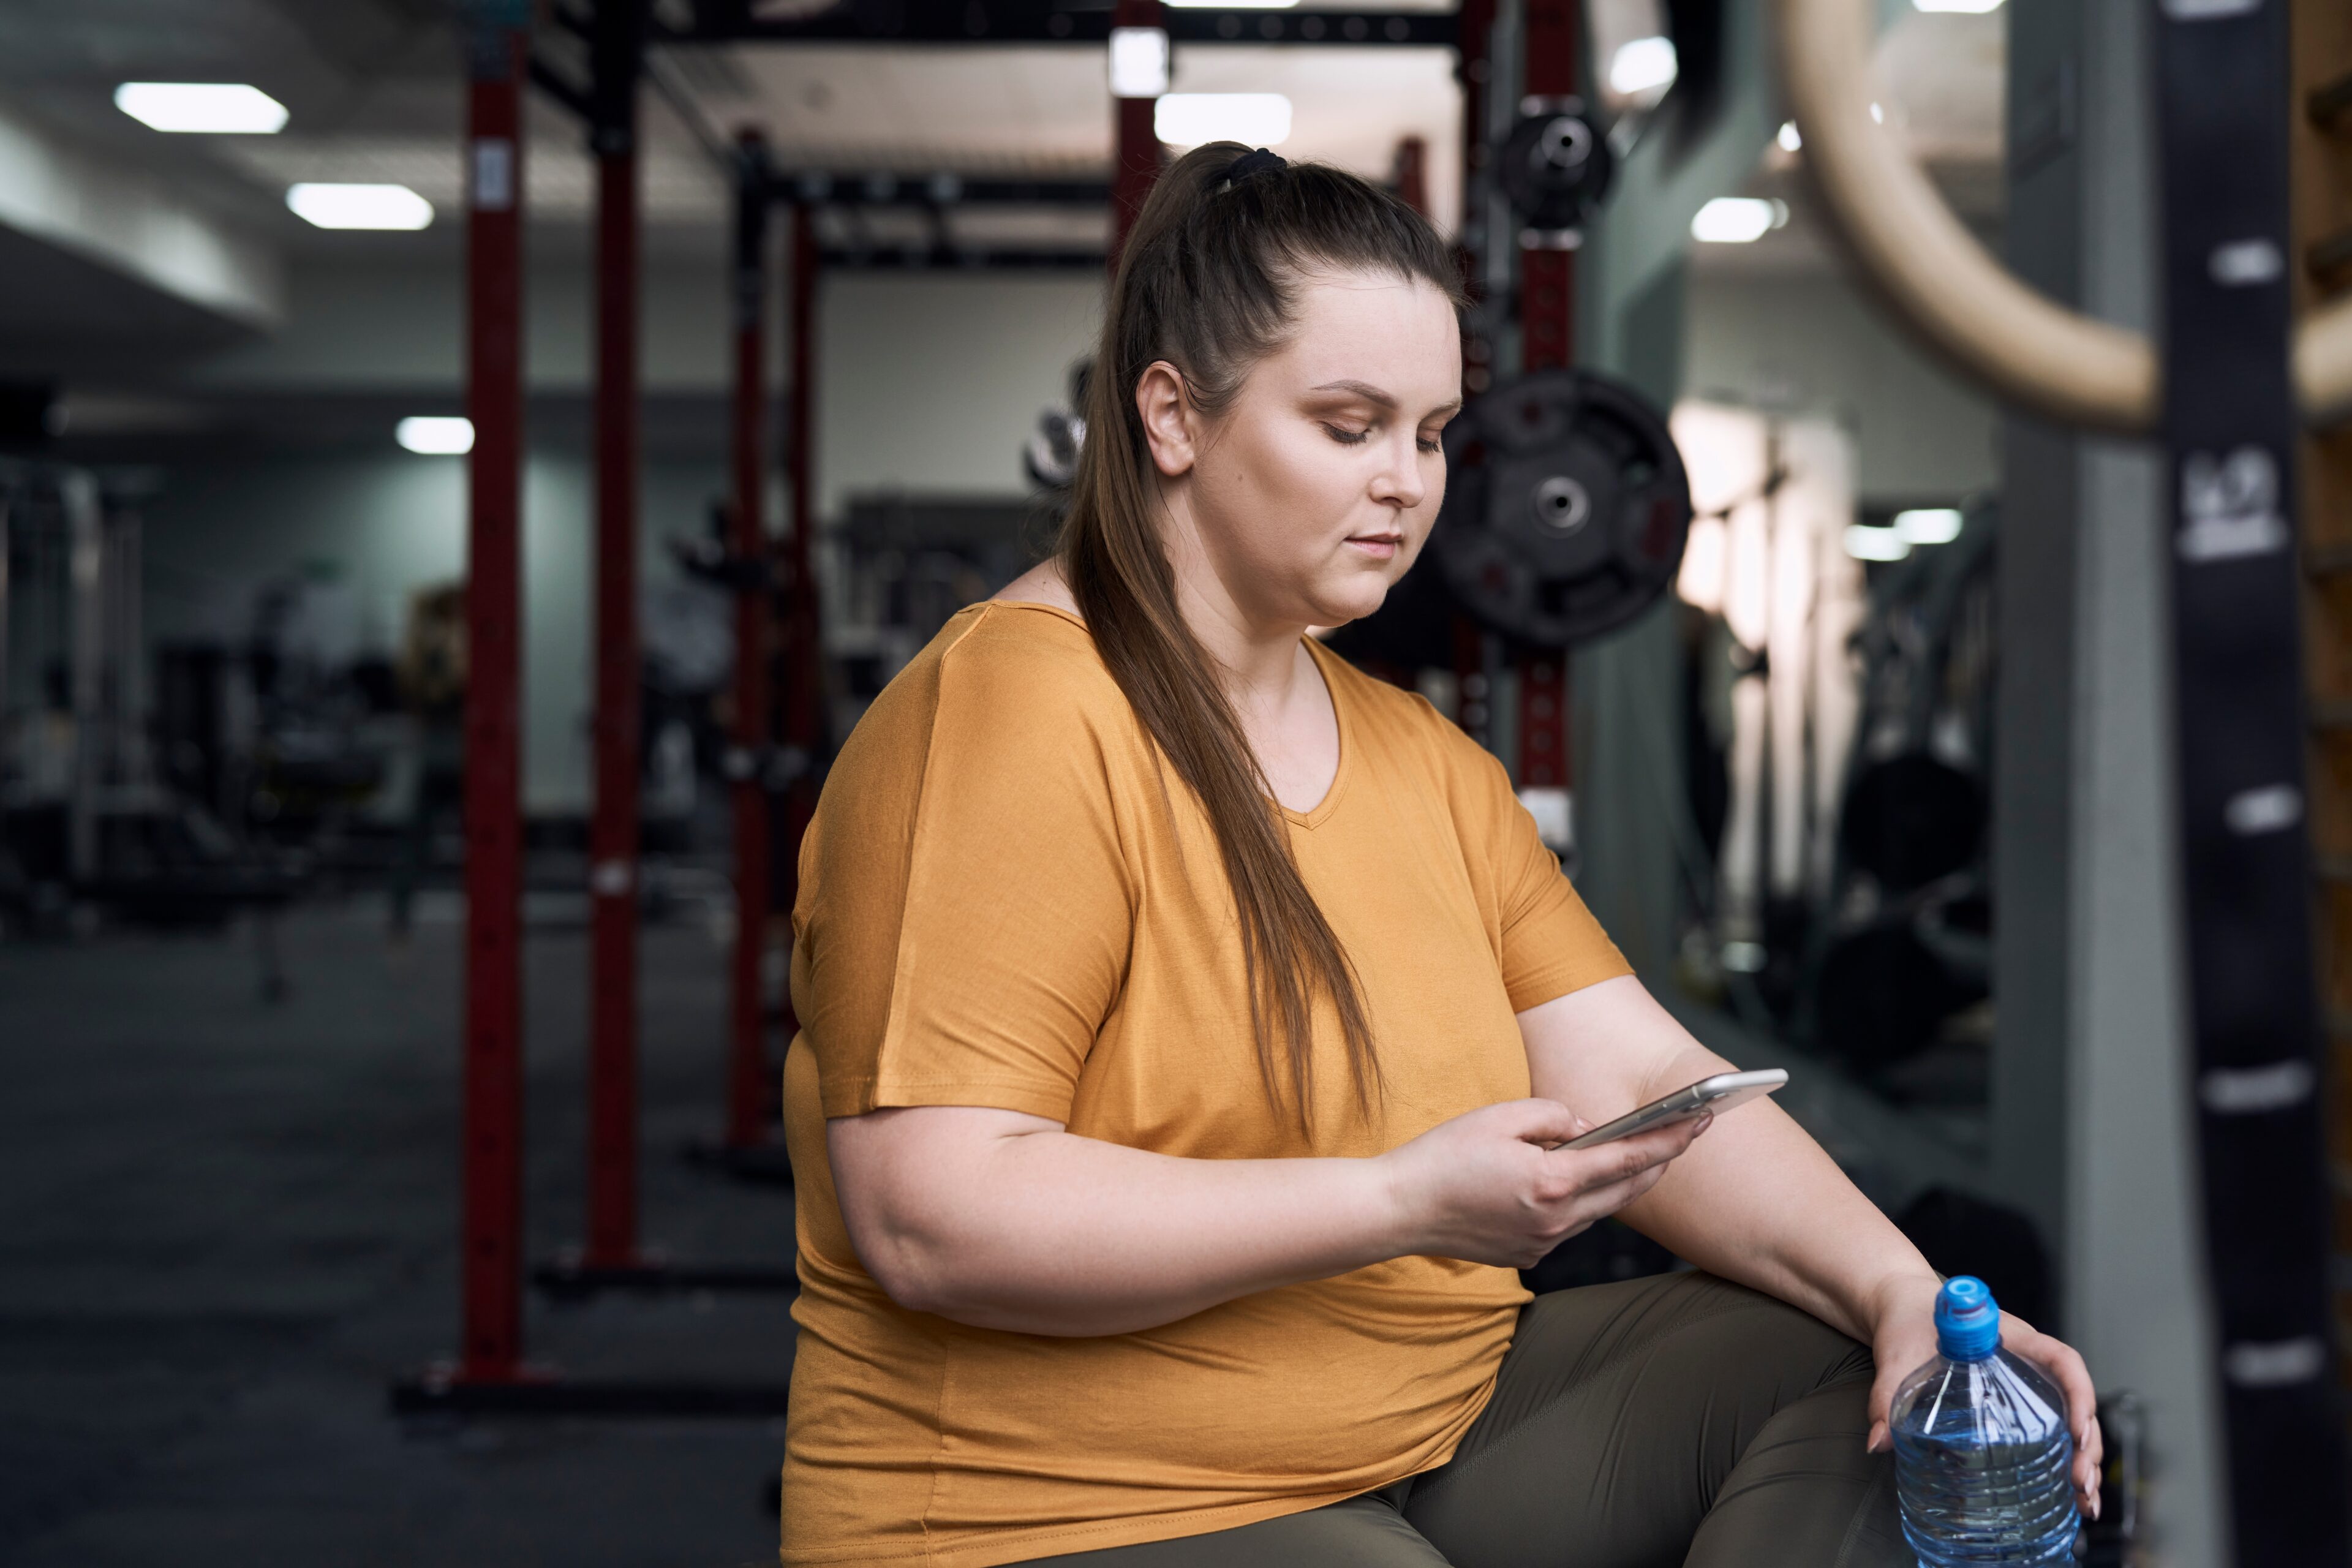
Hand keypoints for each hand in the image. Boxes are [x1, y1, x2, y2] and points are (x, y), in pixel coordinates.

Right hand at [1378, 1097, 1707, 1268]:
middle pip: (1626, 1192)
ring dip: (1617, 1183)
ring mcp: (1544, 1243)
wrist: (1400, 1210)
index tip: (1698, 1123)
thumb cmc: (1443, 1157)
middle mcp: (1557, 1220)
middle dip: (1657, 1162)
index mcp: (1552, 1182)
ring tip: (1624, 1153)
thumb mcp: (1499, 1117)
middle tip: (1681, 1134)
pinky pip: (1568, 1224)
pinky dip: (1577, 1201)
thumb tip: (1585, 1129)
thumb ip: (1554, 1117)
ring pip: (1599, 1210)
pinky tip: (1561, 1181)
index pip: (1627, 1159)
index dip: (1669, 1141)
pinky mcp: (1529, 1254)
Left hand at [1863, 1272, 2104, 1520]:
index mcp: (2011, 1337)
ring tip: (2085, 1500)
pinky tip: (2070, 1496)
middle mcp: (2027, 1361)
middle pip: (2073, 1400)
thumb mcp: (1898, 1354)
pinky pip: (2049, 1431)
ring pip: (2069, 1421)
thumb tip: (1879, 1441)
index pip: (2060, 1359)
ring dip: (2082, 1459)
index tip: (2077, 1430)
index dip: (2078, 1393)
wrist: (1901, 1310)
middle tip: (2080, 1480)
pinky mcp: (2014, 1405)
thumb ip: (1887, 1393)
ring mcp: (2025, 1384)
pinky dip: (2062, 1462)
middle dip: (2086, 1443)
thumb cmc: (1907, 1321)